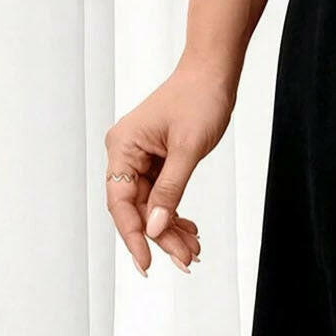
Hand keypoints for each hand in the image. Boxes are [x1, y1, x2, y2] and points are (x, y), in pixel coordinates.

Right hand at [103, 54, 236, 275]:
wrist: (215, 72)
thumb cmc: (201, 99)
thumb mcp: (189, 148)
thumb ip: (171, 189)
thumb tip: (154, 227)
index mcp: (123, 147)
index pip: (120, 203)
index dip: (133, 235)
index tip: (147, 262)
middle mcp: (126, 153)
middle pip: (136, 207)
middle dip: (161, 236)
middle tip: (185, 261)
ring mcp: (141, 156)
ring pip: (150, 204)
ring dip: (170, 228)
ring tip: (193, 250)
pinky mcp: (158, 158)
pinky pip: (161, 193)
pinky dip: (174, 211)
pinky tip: (190, 230)